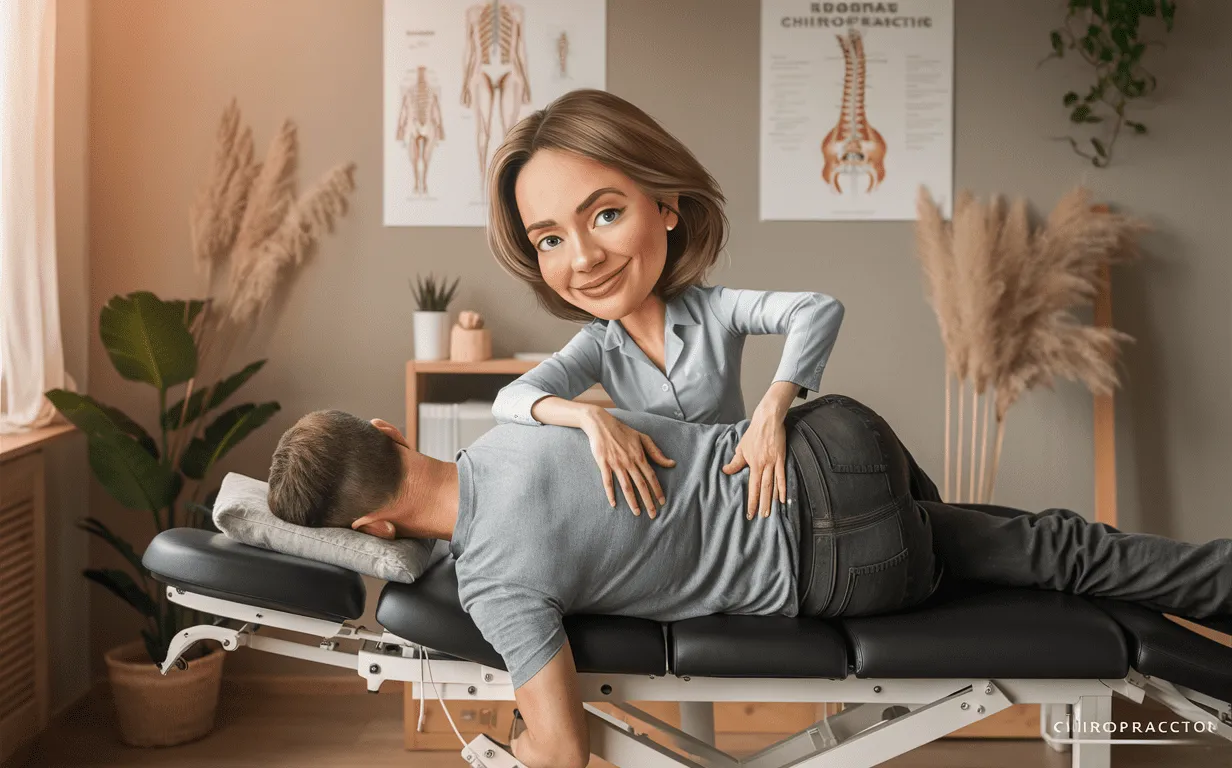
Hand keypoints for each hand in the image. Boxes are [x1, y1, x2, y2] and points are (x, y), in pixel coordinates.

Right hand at [580, 408, 675, 517]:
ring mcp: (616, 463)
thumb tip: (671, 463)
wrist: (601, 424)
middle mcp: (629, 461)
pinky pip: (607, 481)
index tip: (662, 502)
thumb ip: (656, 452)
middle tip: (653, 515)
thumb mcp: (642, 438)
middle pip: (640, 484)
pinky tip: (614, 504)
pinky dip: (610, 493)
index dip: (657, 490)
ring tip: (637, 512)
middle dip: (648, 500)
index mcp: (639, 456)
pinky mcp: (603, 464)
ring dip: (632, 501)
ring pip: (626, 486)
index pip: (651, 476)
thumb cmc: (623, 431)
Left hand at [722, 405, 788, 519]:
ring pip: (772, 485)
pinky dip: (783, 488)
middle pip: (763, 489)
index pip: (752, 486)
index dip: (751, 500)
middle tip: (761, 517)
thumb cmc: (753, 434)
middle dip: (761, 504)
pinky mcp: (781, 458)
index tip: (749, 513)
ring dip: (771, 500)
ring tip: (770, 512)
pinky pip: (782, 476)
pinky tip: (783, 499)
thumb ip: (735, 462)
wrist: (767, 420)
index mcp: (753, 464)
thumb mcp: (741, 448)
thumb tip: (725, 471)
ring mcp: (773, 463)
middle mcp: (763, 465)